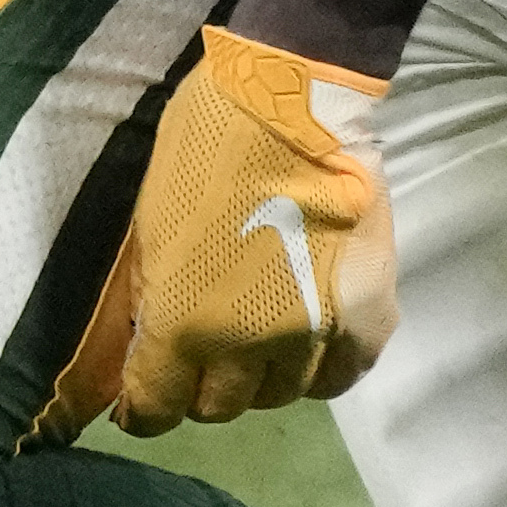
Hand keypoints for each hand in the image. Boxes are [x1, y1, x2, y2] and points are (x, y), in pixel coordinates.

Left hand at [90, 27, 393, 433]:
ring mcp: (314, 336)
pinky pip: (341, 375)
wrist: (295, 98)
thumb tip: (140, 347)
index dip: (143, 406)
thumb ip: (149, 297)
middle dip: (201, 384)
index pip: (154, 408)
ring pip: (281, 395)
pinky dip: (322, 367)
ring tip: (260, 338)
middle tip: (202, 351)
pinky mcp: (367, 315)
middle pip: (220, 407)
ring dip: (262, 374)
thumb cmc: (204, 145)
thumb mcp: (149, 225)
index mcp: (181, 324)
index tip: (143, 393)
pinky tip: (311, 339)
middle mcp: (246, 347)